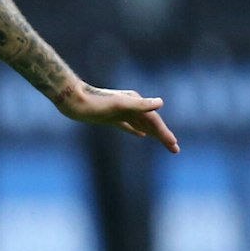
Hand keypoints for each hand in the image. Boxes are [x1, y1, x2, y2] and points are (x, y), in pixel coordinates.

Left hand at [55, 83, 178, 152]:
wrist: (74, 100)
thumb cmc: (96, 103)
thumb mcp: (119, 105)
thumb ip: (140, 105)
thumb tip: (160, 103)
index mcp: (135, 103)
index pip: (154, 122)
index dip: (165, 134)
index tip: (174, 146)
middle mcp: (131, 106)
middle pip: (151, 123)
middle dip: (163, 136)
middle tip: (175, 150)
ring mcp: (121, 112)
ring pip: (142, 124)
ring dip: (153, 133)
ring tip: (164, 143)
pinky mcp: (110, 117)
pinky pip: (128, 125)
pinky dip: (137, 130)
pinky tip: (141, 135)